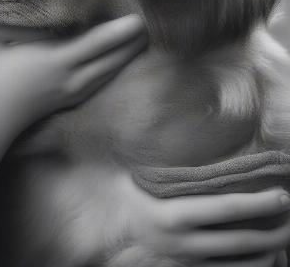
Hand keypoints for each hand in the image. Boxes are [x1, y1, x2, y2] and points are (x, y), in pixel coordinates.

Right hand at [0, 14, 146, 134]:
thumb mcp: (1, 38)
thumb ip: (26, 22)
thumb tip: (46, 3)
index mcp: (55, 59)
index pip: (98, 43)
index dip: (121, 31)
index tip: (138, 18)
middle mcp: (71, 77)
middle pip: (112, 59)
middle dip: (132, 43)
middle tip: (148, 24)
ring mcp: (72, 92)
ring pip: (110, 73)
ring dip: (127, 56)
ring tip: (140, 40)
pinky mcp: (70, 100)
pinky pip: (100, 82)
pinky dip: (114, 69)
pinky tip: (118, 61)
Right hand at [124, 176, 289, 266]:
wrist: (113, 236)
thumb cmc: (126, 198)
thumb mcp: (133, 176)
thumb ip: (154, 161)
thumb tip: (171, 131)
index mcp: (171, 216)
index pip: (224, 210)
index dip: (257, 203)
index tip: (282, 194)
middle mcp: (184, 244)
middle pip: (242, 241)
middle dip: (275, 229)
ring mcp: (190, 264)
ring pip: (243, 266)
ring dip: (271, 251)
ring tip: (286, 234)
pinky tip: (267, 254)